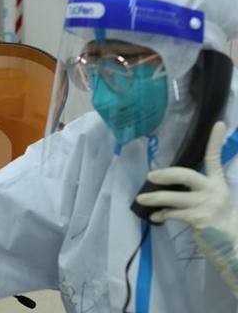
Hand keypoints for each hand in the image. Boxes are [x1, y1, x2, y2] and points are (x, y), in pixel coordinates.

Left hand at [136, 121, 237, 296]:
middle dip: (165, 174)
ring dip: (154, 198)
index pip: (215, 158)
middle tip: (150, 176)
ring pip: (173, 197)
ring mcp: (206, 205)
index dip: (215, 141)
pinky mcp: (199, 218)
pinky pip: (173, 213)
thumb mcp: (214, 200)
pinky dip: (162, 215)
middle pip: (185, 174)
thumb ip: (198, 189)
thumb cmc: (218, 221)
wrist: (232, 246)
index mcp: (218, 183)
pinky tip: (155, 217)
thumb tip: (169, 182)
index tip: (218, 124)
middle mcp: (214, 191)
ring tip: (141, 199)